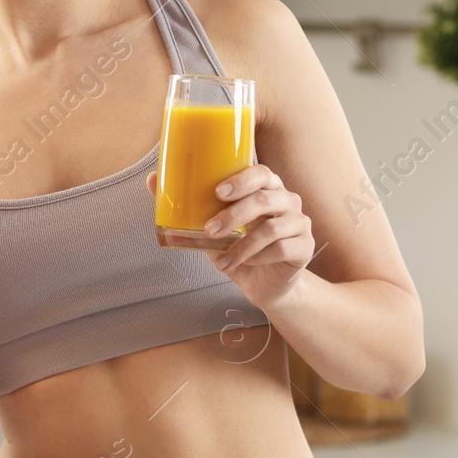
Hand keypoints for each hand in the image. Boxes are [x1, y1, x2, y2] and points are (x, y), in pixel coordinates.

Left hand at [146, 164, 315, 311]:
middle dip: (234, 215)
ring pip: (272, 227)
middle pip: (265, 198)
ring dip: (242, 245)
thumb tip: (153, 180)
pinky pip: (283, 249)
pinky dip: (258, 257)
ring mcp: (299, 223)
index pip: (260, 173)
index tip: (218, 192)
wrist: (265, 285)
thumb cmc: (238, 248)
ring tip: (220, 259)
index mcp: (266, 188)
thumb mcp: (210, 230)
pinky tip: (244, 264)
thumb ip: (187, 207)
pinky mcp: (305, 247)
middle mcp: (286, 200)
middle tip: (210, 230)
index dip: (241, 179)